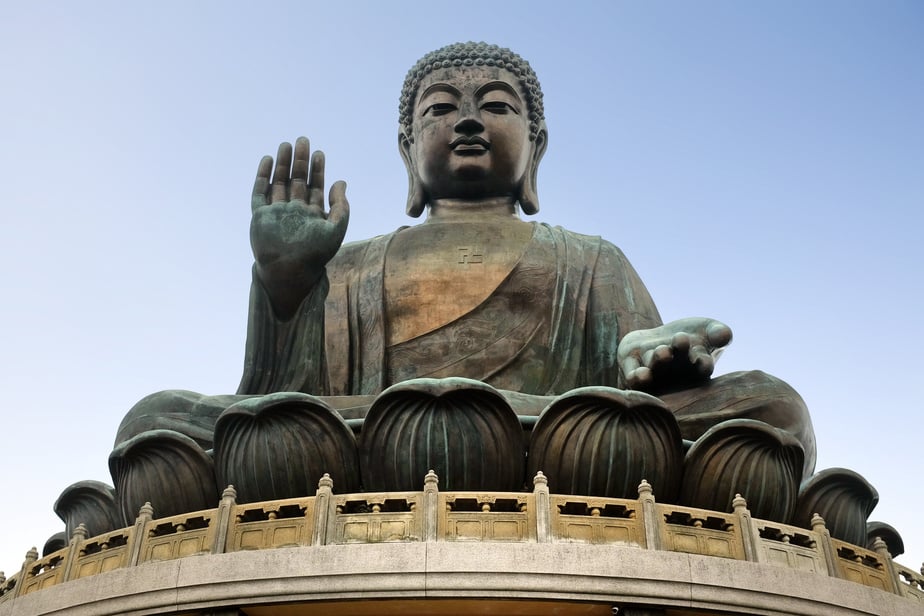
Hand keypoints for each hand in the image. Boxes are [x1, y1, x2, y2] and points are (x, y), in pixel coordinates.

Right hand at [251, 137, 348, 317]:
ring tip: (286, 145)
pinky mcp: (260, 216)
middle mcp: (294, 212)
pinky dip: (263, 176)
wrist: (288, 271)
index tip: (319, 153)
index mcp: (312, 215)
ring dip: (282, 164)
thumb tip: (341, 181)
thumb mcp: (335, 229)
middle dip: (300, 161)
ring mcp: (276, 213)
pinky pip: (260, 192)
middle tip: (303, 140)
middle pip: (297, 181)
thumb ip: (341, 207)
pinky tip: (268, 160)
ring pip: (279, 182)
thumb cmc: (314, 255)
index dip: (318, 170)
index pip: (315, 187)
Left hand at [617, 317, 731, 392]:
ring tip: (662, 351)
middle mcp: (675, 373)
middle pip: (677, 366)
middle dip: (679, 354)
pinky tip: (639, 375)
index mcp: (696, 367)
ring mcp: (653, 373)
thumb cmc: (690, 336)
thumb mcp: (706, 330)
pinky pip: (633, 377)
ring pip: (654, 369)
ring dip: (658, 362)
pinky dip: (636, 377)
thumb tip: (725, 335)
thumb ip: (718, 332)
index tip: (703, 359)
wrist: (657, 340)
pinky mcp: (632, 368)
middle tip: (681, 339)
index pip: (703, 367)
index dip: (703, 364)